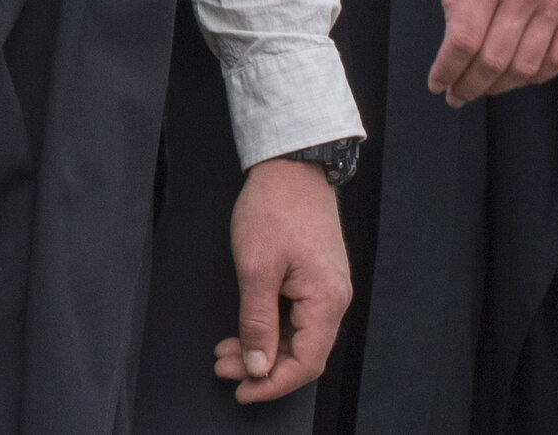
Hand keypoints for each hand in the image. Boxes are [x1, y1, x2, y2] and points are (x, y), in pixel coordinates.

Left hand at [213, 155, 350, 402]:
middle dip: (262, 367)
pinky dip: (269, 328)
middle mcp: (333, 301)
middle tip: (223, 369)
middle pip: (303, 354)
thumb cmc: (274, 209)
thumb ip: (257, 321)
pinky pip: (296, 318)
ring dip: (263, 349)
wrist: (290, 168)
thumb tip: (258, 364)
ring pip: (297, 337)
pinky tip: (243, 331)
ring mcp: (326, 290)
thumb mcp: (255, 268)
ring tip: (225, 353)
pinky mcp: (315, 280)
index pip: (305, 362)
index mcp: (326, 301)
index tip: (243, 390)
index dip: (273, 383)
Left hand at [430, 0, 557, 102]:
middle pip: (494, 60)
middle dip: (470, 85)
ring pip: (528, 66)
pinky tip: (520, 78)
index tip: (438, 84)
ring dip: (501, 86)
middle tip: (457, 95)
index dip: (447, 69)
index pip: (463, 39)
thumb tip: (452, 36)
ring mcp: (557, 3)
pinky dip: (539, 76)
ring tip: (484, 89)